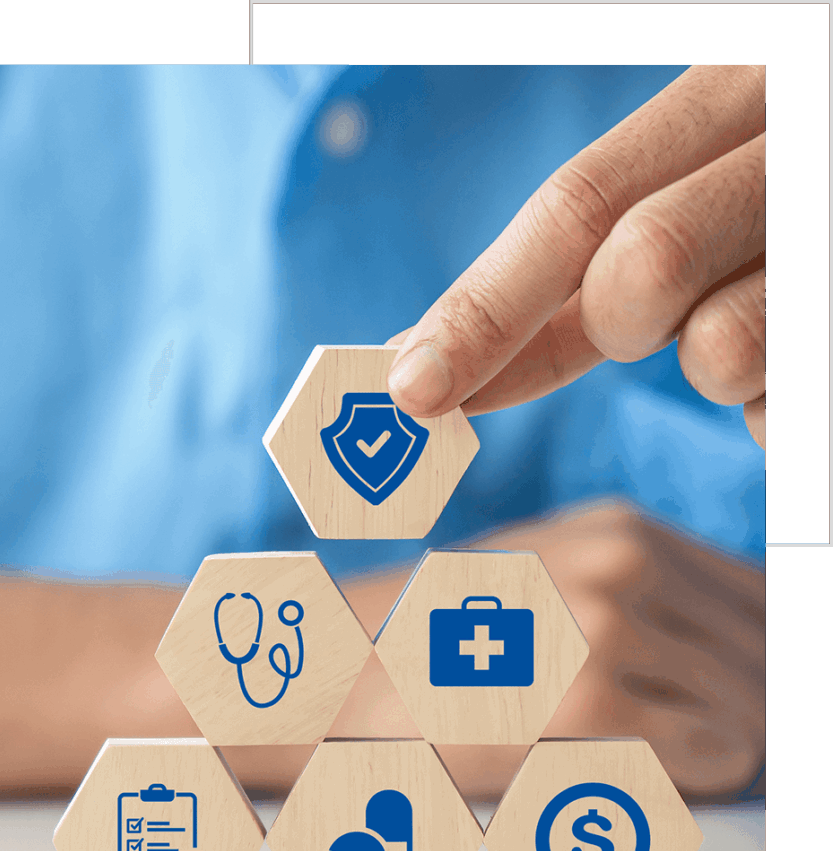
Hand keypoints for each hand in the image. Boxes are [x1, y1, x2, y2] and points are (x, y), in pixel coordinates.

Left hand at [386, 65, 765, 449]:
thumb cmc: (760, 226)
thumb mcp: (671, 213)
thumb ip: (569, 275)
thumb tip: (427, 361)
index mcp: (722, 100)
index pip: (573, 210)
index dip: (479, 308)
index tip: (409, 387)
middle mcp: (784, 143)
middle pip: (635, 265)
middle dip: (619, 323)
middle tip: (655, 317)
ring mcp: (825, 232)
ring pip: (717, 346)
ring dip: (711, 360)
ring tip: (757, 312)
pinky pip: (775, 399)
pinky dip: (766, 400)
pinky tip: (797, 349)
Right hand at [473, 500, 763, 799]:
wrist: (349, 683)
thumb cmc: (447, 647)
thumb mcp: (548, 586)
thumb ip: (638, 598)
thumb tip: (742, 652)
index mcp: (617, 531)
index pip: (756, 595)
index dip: (755, 658)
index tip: (735, 695)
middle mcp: (621, 563)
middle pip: (759, 651)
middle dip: (745, 705)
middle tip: (703, 738)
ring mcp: (604, 628)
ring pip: (748, 704)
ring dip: (724, 742)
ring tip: (669, 757)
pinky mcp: (587, 703)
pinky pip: (715, 749)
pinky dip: (703, 771)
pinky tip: (651, 768)